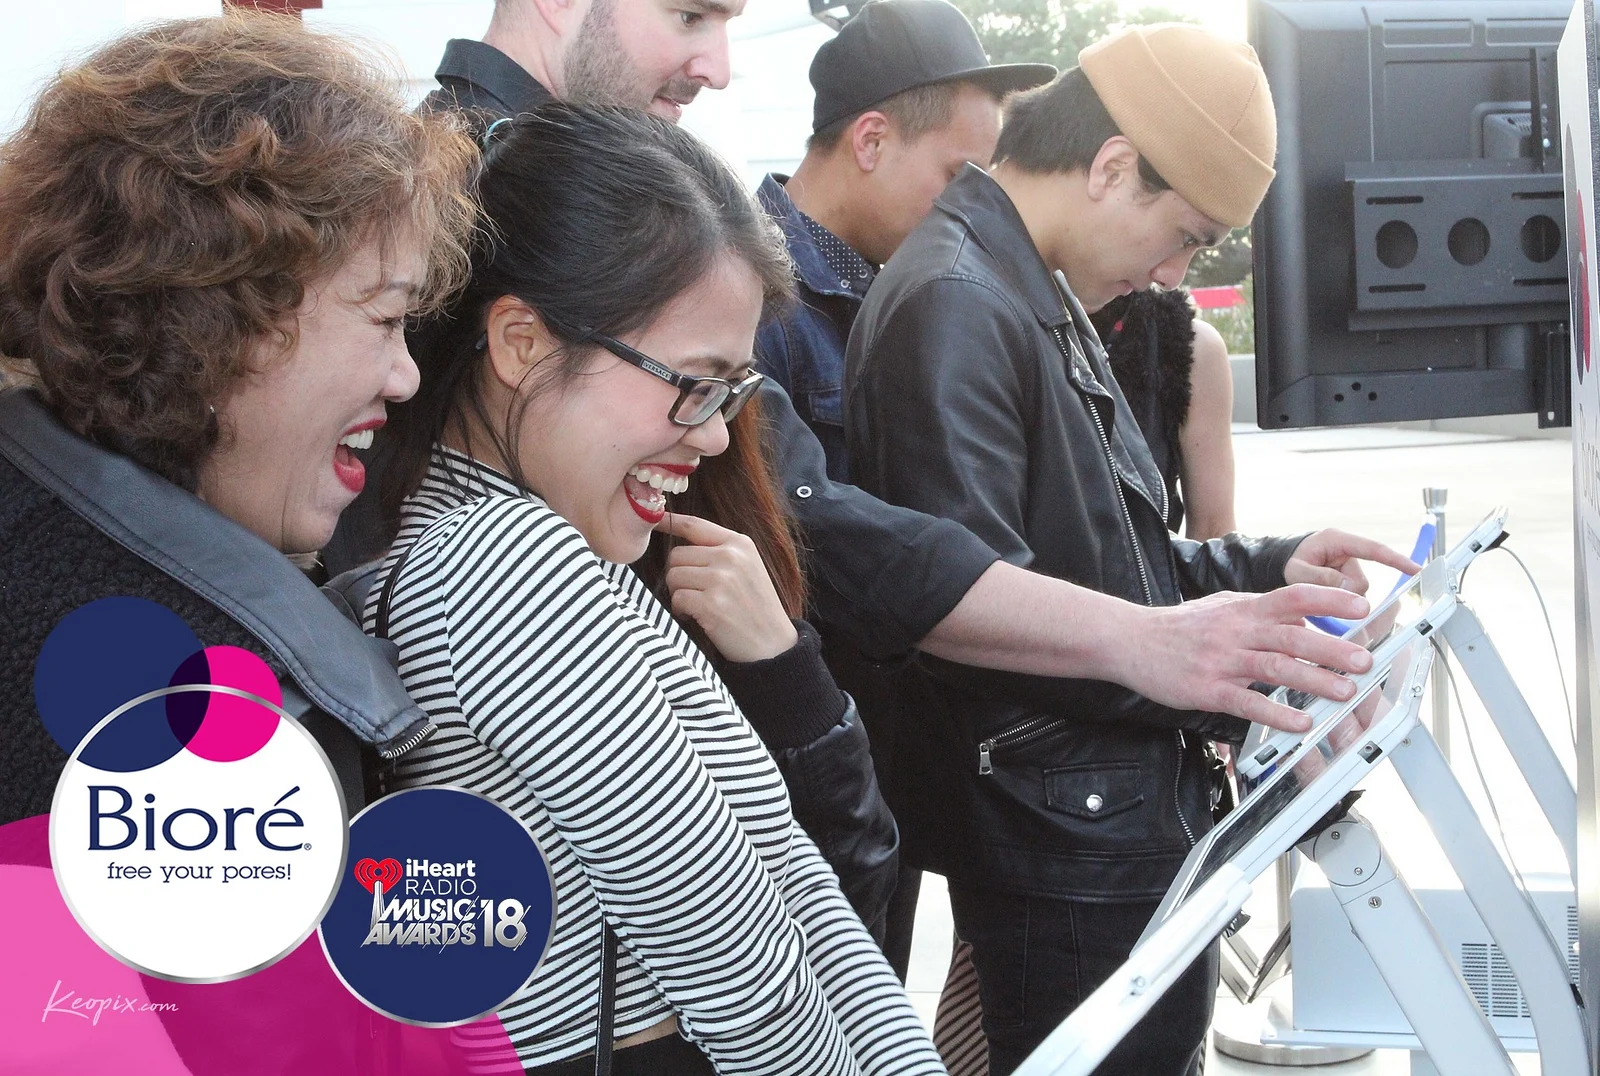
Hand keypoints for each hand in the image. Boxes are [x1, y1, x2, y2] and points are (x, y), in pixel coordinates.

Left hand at [655, 512, 798, 662]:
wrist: (773, 644)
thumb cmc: (755, 608)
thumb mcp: (747, 568)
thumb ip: (719, 552)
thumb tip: (678, 547)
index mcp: (739, 543)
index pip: (694, 525)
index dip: (670, 522)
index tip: (654, 522)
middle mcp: (730, 556)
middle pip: (677, 555)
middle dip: (679, 576)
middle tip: (695, 594)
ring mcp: (721, 579)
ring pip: (673, 576)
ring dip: (678, 594)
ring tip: (698, 606)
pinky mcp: (711, 604)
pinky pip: (677, 598)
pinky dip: (681, 611)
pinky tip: (697, 617)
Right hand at [1110, 584, 1383, 732]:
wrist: (1130, 641)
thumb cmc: (1179, 627)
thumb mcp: (1221, 607)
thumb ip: (1259, 610)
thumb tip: (1300, 615)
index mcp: (1243, 609)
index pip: (1293, 597)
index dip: (1329, 601)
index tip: (1361, 607)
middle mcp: (1236, 631)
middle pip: (1292, 636)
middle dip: (1332, 649)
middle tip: (1365, 660)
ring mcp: (1222, 661)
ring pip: (1275, 668)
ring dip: (1313, 681)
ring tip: (1344, 692)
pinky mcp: (1207, 689)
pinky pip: (1247, 702)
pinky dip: (1275, 713)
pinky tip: (1299, 722)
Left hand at [1283, 529, 1421, 593]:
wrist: (1283, 562)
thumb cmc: (1290, 561)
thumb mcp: (1297, 570)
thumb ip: (1320, 578)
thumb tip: (1349, 587)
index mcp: (1338, 541)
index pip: (1373, 549)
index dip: (1396, 560)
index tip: (1417, 570)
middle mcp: (1348, 553)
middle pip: (1361, 582)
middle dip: (1343, 592)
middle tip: (1318, 589)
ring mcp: (1350, 567)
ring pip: (1357, 593)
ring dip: (1339, 597)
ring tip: (1317, 589)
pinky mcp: (1348, 579)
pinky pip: (1351, 596)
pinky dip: (1339, 600)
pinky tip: (1325, 595)